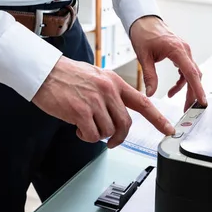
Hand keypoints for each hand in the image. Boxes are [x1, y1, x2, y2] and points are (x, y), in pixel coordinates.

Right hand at [32, 57, 174, 147]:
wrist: (44, 71)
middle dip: (119, 137)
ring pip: (108, 131)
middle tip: (111, 141)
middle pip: (125, 124)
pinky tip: (78, 128)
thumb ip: (110, 93)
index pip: (143, 102)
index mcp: (115, 82)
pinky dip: (86, 137)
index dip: (158, 119)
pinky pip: (92, 135)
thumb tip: (118, 114)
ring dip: (98, 135)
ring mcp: (95, 101)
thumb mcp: (96, 77)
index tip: (168, 129)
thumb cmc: (67, 75)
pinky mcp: (80, 111)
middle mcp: (108, 91)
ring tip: (86, 126)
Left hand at [130, 16, 206, 110]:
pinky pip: (186, 70)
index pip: (191, 73)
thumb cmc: (144, 33)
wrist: (144, 20)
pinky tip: (172, 90)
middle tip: (188, 109)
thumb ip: (149, 76)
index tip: (201, 101)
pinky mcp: (181, 54)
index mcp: (177, 50)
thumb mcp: (143, 57)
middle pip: (194, 76)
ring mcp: (184, 51)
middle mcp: (184, 50)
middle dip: (193, 94)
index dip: (198, 89)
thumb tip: (151, 93)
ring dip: (187, 89)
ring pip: (192, 74)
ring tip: (180, 103)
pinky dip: (182, 82)